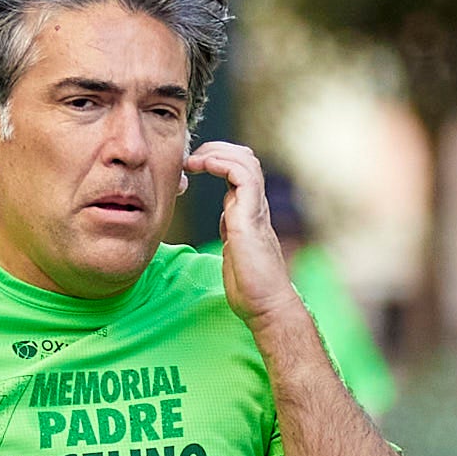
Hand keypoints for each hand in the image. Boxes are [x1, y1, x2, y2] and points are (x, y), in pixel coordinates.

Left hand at [184, 140, 298, 334]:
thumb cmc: (250, 287)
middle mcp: (255, 206)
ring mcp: (255, 209)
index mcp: (248, 212)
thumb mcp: (233, 250)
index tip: (193, 165)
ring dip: (217, 153)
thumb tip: (225, 220)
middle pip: (244, 159)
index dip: (218, 160)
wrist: (265, 305)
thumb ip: (230, 230)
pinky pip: (243, 176)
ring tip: (194, 159)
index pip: (238, 172)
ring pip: (245, 162)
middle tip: (191, 156)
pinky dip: (223, 164)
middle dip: (217, 150)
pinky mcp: (251, 216)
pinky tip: (205, 166)